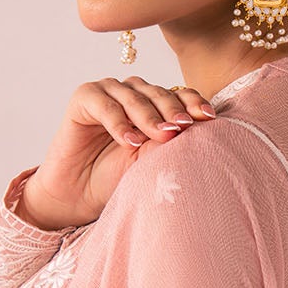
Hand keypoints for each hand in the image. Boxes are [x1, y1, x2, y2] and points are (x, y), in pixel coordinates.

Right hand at [17, 76, 218, 228]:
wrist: (79, 195)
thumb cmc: (116, 177)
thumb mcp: (149, 160)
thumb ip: (167, 142)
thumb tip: (194, 129)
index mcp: (153, 102)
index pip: (179, 94)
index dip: (192, 103)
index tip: (208, 118)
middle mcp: (132, 92)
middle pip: (158, 93)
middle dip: (172, 111)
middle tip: (183, 128)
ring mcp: (108, 91)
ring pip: (134, 96)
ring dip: (148, 116)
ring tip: (161, 135)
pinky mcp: (84, 97)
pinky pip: (104, 105)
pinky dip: (118, 122)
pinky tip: (129, 141)